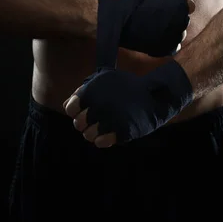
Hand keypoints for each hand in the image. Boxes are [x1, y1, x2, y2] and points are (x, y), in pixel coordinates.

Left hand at [62, 60, 193, 147]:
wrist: (154, 97)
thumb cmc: (128, 87)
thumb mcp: (105, 79)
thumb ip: (85, 89)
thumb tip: (67, 104)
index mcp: (93, 90)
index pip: (70, 108)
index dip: (75, 111)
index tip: (84, 110)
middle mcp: (99, 105)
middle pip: (78, 123)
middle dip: (85, 123)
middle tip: (96, 120)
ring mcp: (110, 119)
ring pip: (88, 135)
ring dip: (94, 133)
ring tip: (104, 127)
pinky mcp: (121, 131)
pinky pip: (100, 142)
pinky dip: (103, 139)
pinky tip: (110, 133)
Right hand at [97, 0, 194, 57]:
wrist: (120, 22)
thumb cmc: (136, 2)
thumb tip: (185, 0)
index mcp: (181, 6)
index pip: (189, 6)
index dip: (178, 5)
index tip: (167, 6)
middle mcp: (182, 22)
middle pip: (184, 21)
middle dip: (175, 19)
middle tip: (157, 17)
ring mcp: (176, 37)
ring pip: (180, 34)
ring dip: (172, 31)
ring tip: (155, 28)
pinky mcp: (168, 49)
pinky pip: (175, 47)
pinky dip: (168, 44)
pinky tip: (157, 38)